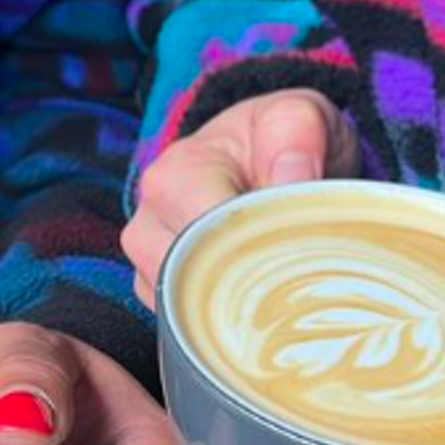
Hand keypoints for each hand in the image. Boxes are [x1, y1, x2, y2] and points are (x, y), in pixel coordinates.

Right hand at [121, 88, 359, 306]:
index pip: (208, 237)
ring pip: (186, 312)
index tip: (298, 248)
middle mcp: (147, 225)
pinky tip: (254, 304)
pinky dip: (221, 324)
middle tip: (296, 275)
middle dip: (247, 283)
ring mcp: (147, 265)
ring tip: (275, 285)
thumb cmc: (274, 143)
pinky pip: (185, 328)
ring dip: (235, 308)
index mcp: (174, 178)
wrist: (258, 158)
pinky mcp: (157, 296)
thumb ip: (298, 135)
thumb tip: (290, 181)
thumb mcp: (298, 116)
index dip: (257, 248)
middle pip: (193, 282)